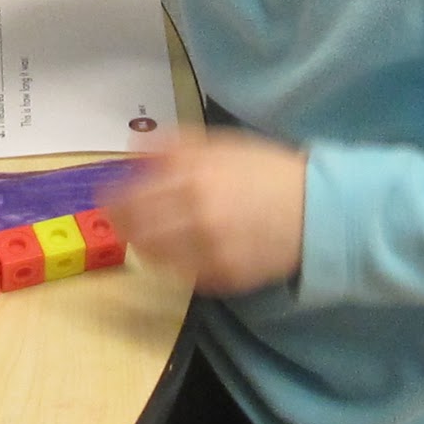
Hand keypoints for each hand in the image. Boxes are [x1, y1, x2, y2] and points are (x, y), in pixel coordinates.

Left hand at [101, 128, 307, 294]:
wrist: (318, 210)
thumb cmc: (267, 171)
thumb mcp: (223, 145)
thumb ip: (176, 146)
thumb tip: (134, 145)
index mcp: (194, 176)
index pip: (133, 193)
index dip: (112, 196)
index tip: (106, 195)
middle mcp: (197, 214)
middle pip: (136, 227)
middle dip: (121, 223)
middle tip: (119, 219)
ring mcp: (210, 250)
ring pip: (154, 255)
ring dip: (144, 244)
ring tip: (147, 235)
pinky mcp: (224, 278)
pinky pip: (183, 274)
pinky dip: (174, 263)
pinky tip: (180, 250)